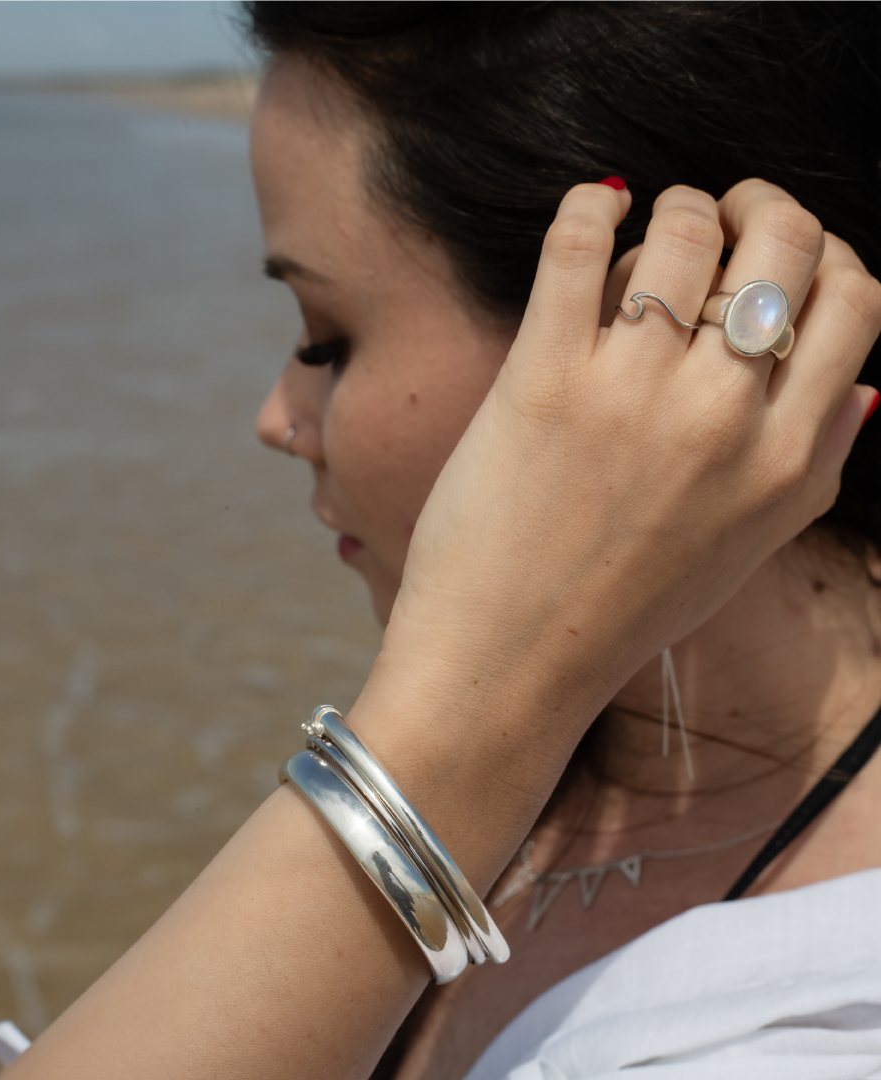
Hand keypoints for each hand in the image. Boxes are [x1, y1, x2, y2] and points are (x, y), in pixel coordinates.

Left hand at [353, 180, 880, 858]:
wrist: (511, 660)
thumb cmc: (623, 608)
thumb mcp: (747, 550)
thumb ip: (818, 466)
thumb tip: (869, 387)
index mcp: (788, 459)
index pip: (856, 302)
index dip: (826, 255)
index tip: (781, 254)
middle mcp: (724, 417)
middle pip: (786, 247)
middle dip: (762, 207)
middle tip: (721, 212)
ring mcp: (633, 393)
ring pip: (687, 231)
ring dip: (675, 208)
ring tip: (645, 226)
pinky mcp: (542, 379)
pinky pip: (578, 245)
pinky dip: (589, 208)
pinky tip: (592, 212)